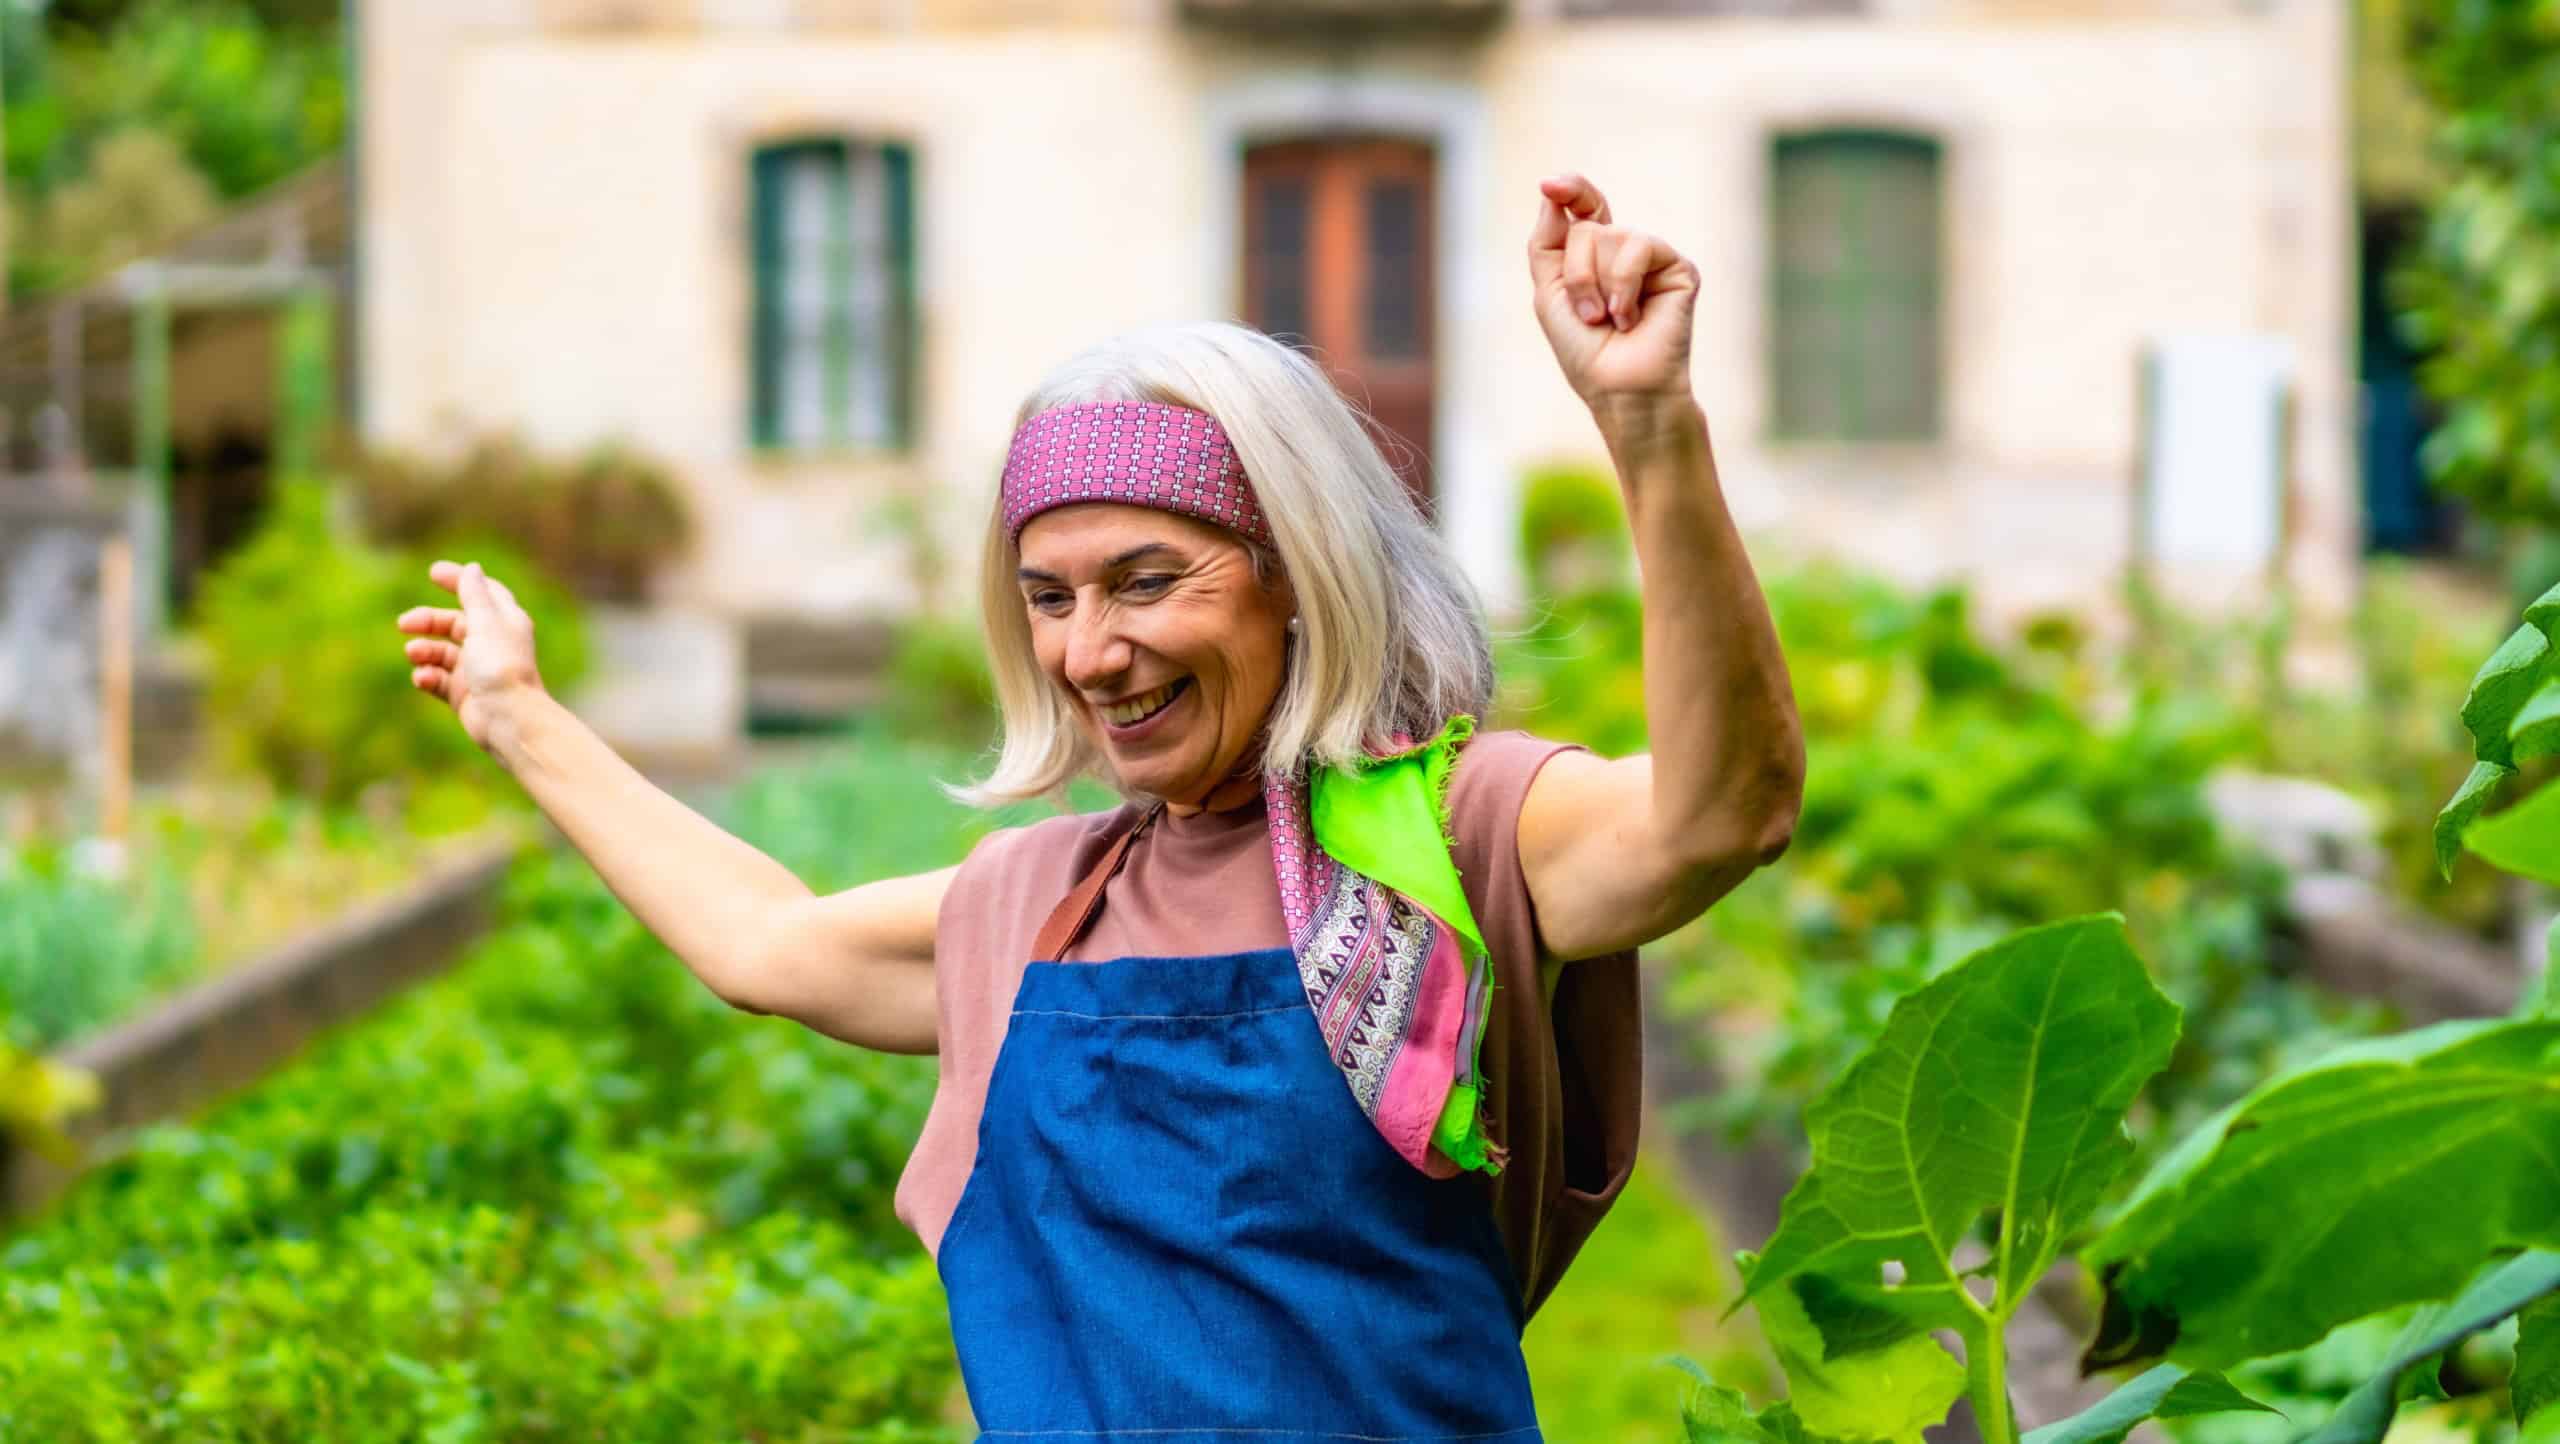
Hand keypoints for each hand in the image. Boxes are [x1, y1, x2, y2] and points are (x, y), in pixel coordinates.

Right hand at [397, 559, 548, 756]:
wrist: (509, 719)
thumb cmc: (500, 668)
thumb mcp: (485, 623)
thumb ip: (475, 595)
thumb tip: (472, 569)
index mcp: (504, 622)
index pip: (481, 593)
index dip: (459, 581)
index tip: (434, 572)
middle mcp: (491, 644)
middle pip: (453, 623)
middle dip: (428, 621)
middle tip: (404, 623)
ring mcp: (476, 670)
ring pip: (441, 652)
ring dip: (423, 650)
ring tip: (414, 654)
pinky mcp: (463, 694)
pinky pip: (438, 679)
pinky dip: (427, 676)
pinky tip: (422, 678)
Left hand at [1527, 173, 1700, 417]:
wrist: (1619, 387)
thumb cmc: (1585, 351)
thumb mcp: (1550, 293)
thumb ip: (1547, 242)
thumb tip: (1552, 189)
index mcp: (1594, 256)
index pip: (1585, 208)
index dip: (1571, 190)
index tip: (1550, 184)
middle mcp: (1624, 251)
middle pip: (1584, 228)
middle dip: (1575, 274)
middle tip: (1589, 316)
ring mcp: (1652, 258)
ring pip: (1609, 236)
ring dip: (1596, 284)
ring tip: (1609, 319)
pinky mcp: (1678, 267)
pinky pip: (1639, 246)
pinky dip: (1623, 285)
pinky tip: (1631, 317)